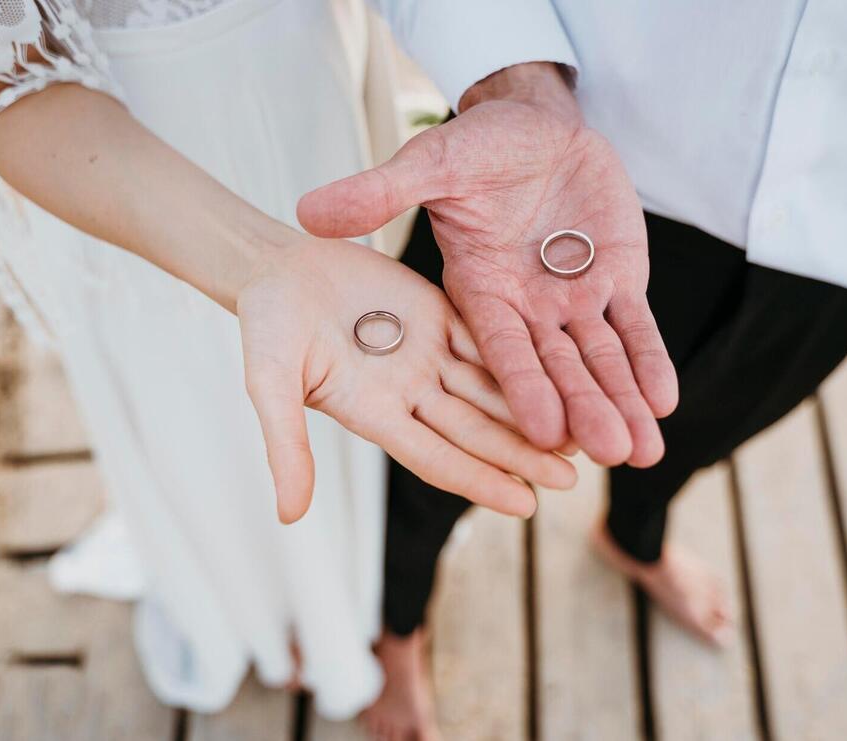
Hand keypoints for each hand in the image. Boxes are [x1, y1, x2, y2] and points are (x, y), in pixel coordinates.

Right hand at [238, 233, 576, 522]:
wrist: (274, 264)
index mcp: (374, 413)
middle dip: (523, 454)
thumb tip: (289, 516)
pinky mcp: (439, 315)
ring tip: (582, 432)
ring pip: (491, 387)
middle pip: (476, 429)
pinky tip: (564, 369)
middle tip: (574, 479)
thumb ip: (285, 445)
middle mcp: (409, 392)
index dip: (481, 480)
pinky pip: (488, 337)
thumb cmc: (264, 323)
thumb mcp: (270, 383)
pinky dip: (524, 356)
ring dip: (534, 410)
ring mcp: (427, 355)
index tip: (527, 506)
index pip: (437, 457)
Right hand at [298, 63, 676, 466]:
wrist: (532, 121)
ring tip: (643, 451)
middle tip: (609, 456)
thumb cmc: (471, 142)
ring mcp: (567, 300)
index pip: (497, 357)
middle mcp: (519, 312)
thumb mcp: (427, 163)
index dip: (517, 403)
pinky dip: (646, 359)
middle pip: (550, 373)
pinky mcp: (612, 280)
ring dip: (619, 401)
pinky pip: (632, 327)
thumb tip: (309, 211)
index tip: (538, 448)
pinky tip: (662, 399)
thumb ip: (377, 193)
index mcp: (473, 297)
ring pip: (595, 361)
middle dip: (581, 413)